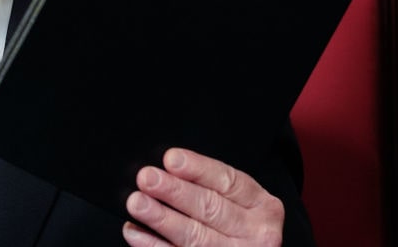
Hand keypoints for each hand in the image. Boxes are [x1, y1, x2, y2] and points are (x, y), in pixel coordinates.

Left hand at [122, 148, 282, 246]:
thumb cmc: (236, 223)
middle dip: (175, 192)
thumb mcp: (238, 202)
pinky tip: (135, 232)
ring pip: (195, 237)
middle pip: (210, 208)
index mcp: (262, 206)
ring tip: (137, 203)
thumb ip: (209, 186)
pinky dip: (154, 245)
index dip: (198, 169)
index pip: (228, 182)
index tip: (171, 158)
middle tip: (147, 178)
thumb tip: (167, 168)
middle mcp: (255, 233)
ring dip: (162, 219)